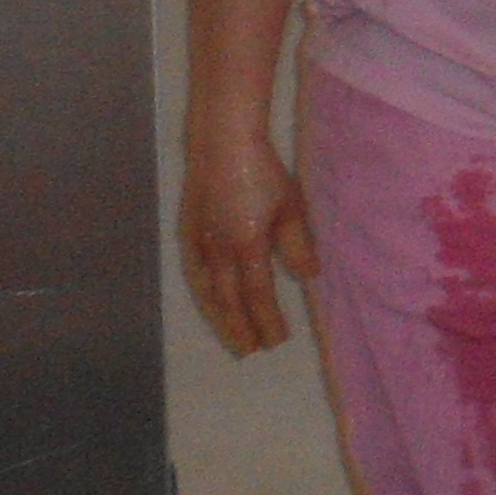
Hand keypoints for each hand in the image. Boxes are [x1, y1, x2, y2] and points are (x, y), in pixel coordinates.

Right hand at [181, 130, 314, 359]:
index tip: (277, 341)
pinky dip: (203, 294)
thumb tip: (308, 278)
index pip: (258, 295)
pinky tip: (209, 300)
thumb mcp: (291, 206)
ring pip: (207, 292)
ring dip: (220, 317)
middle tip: (252, 351)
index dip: (267, 320)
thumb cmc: (263, 171)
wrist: (221, 143)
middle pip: (228, 301)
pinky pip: (195, 274)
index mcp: (246, 246)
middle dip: (241, 327)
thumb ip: (298, 244)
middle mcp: (218, 252)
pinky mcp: (187, 233)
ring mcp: (198, 244)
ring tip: (233, 336)